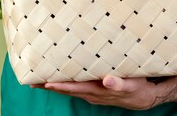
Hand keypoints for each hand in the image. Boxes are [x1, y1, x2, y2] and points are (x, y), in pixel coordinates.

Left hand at [32, 75, 160, 109]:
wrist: (144, 97)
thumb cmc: (138, 88)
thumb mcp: (132, 84)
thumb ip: (119, 83)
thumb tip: (107, 80)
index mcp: (98, 90)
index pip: (74, 87)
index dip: (60, 85)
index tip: (45, 82)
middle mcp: (92, 94)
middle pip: (67, 90)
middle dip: (49, 86)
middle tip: (32, 81)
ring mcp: (92, 94)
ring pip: (69, 90)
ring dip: (54, 86)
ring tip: (38, 81)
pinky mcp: (95, 92)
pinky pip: (76, 88)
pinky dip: (65, 84)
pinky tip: (59, 80)